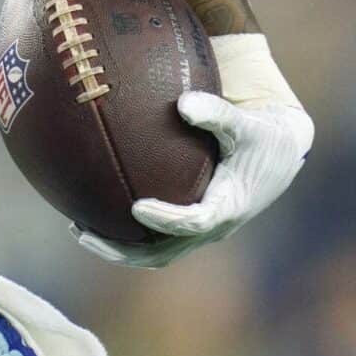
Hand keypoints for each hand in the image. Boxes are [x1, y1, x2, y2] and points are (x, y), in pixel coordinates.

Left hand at [73, 89, 313, 268]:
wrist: (278, 151)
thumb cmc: (260, 133)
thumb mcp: (245, 122)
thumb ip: (216, 113)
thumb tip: (183, 103)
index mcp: (229, 206)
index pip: (195, 222)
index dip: (166, 219)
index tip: (136, 207)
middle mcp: (214, 226)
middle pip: (164, 252)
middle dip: (123, 249)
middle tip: (84, 233)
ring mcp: (201, 230)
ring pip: (155, 253)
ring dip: (117, 247)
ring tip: (78, 229)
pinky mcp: (192, 225)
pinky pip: (155, 238)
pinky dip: (125, 233)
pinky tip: (93, 212)